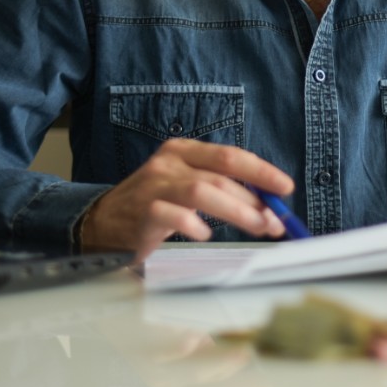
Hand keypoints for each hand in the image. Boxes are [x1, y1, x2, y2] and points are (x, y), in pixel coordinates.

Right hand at [79, 138, 293, 258]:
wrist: (101, 223)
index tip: (284, 187)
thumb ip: (221, 189)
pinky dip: (195, 225)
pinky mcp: (143, 211)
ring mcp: (154, 186)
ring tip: (257, 227)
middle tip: (275, 220)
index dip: (261, 171)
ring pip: (203, 192)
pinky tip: (206, 235)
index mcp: (182, 151)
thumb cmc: (152, 204)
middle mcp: (168, 163)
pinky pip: (174, 216)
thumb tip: (266, 207)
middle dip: (254, 199)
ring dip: (237, 211)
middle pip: (221, 175)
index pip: (229, 155)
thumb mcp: (185, 186)